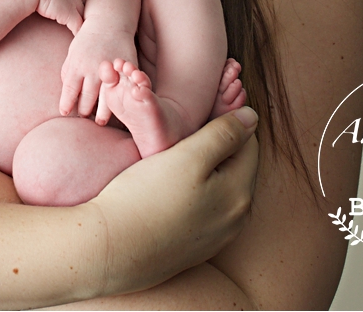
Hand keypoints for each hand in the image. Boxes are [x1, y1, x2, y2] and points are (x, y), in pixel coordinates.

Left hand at [58, 27, 136, 116]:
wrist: (109, 22)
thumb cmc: (88, 38)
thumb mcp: (73, 52)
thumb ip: (68, 71)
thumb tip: (66, 92)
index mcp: (77, 65)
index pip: (70, 90)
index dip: (67, 104)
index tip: (65, 113)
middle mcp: (93, 69)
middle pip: (88, 98)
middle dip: (84, 111)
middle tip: (84, 118)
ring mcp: (111, 70)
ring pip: (105, 99)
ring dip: (102, 113)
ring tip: (100, 121)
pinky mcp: (125, 69)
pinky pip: (123, 89)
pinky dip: (120, 100)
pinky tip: (118, 107)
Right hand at [84, 107, 259, 295]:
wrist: (111, 248)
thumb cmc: (146, 197)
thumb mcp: (188, 156)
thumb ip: (224, 134)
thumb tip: (251, 116)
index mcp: (240, 193)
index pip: (248, 143)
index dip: (225, 122)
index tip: (196, 115)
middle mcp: (236, 219)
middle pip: (236, 167)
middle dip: (216, 148)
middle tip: (181, 134)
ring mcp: (216, 237)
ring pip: (220, 189)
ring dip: (205, 171)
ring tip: (173, 159)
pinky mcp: (194, 247)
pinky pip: (203, 209)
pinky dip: (194, 193)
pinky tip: (168, 189)